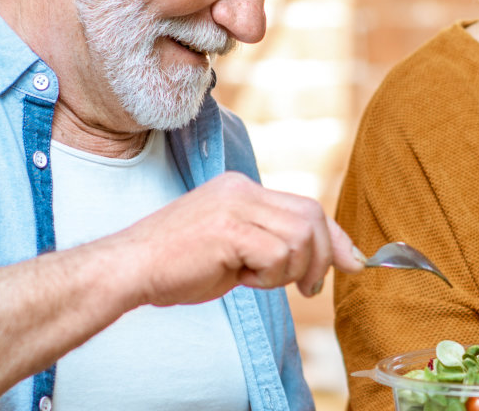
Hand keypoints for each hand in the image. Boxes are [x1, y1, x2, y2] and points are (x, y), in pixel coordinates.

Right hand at [93, 172, 364, 306]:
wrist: (128, 269)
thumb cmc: (176, 267)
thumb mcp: (235, 250)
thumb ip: (275, 246)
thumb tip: (328, 262)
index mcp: (241, 189)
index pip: (306, 206)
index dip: (334, 237)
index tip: (351, 262)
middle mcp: (241, 189)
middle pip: (312, 216)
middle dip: (321, 257)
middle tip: (307, 289)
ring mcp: (235, 205)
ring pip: (299, 237)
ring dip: (288, 270)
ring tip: (255, 279)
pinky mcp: (229, 228)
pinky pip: (277, 254)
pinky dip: (268, 276)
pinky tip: (240, 278)